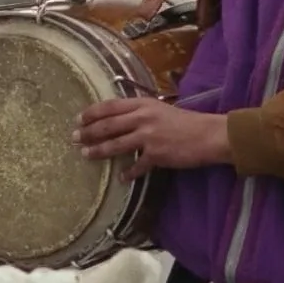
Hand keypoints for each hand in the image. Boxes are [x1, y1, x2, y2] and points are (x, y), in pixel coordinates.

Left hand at [72, 97, 231, 180]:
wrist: (209, 135)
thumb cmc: (186, 122)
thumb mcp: (161, 109)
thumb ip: (140, 113)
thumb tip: (119, 120)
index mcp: (144, 104)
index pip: (111, 106)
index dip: (92, 112)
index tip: (79, 118)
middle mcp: (143, 118)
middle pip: (109, 125)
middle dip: (88, 132)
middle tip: (74, 138)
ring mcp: (149, 137)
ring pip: (116, 144)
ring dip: (99, 150)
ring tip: (86, 155)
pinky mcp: (157, 155)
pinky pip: (137, 166)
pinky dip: (129, 173)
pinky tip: (121, 178)